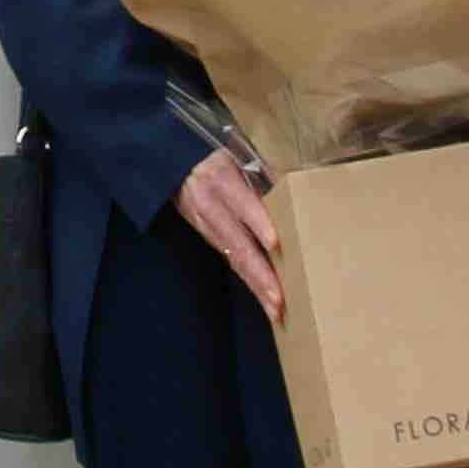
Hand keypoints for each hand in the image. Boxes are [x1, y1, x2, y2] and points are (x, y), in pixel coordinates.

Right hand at [175, 148, 282, 322]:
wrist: (171, 165)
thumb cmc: (212, 158)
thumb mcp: (234, 156)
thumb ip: (263, 174)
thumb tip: (297, 189)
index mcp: (222, 181)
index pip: (243, 204)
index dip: (258, 223)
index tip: (276, 245)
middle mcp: (212, 208)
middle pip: (239, 245)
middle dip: (260, 275)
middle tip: (280, 301)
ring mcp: (207, 226)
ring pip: (235, 260)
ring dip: (256, 286)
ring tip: (276, 311)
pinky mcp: (208, 236)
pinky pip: (231, 260)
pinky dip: (249, 280)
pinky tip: (265, 298)